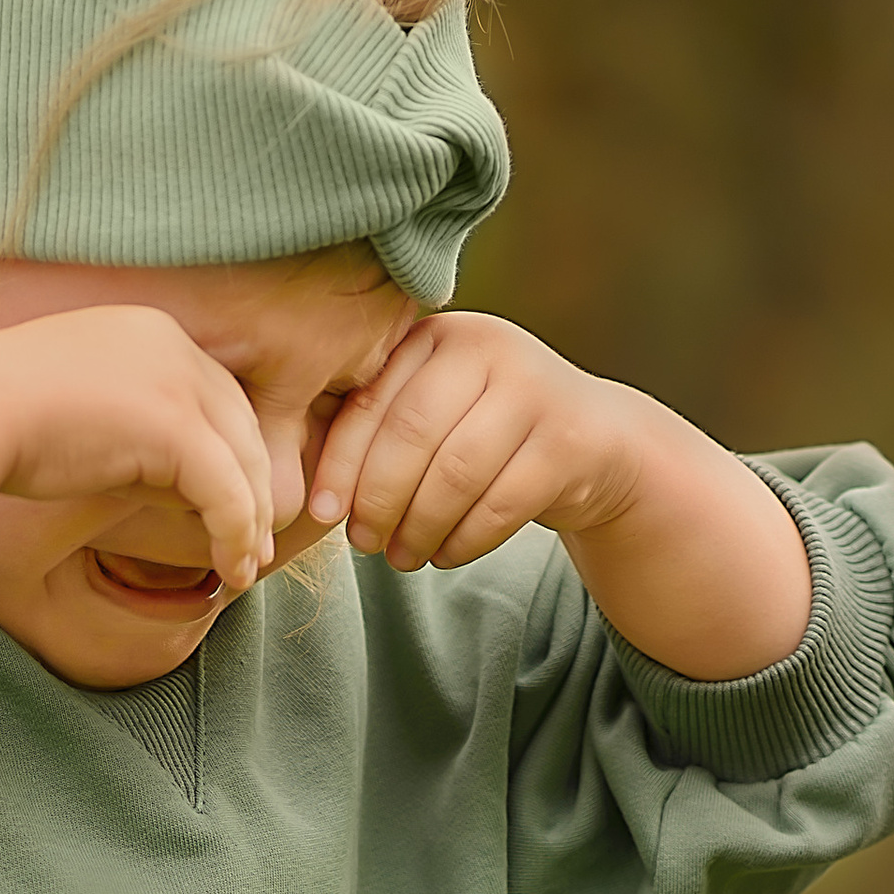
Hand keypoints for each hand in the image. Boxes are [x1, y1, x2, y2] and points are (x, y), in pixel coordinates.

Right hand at [0, 306, 276, 593]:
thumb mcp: (83, 415)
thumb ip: (137, 438)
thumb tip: (183, 492)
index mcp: (149, 331)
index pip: (214, 394)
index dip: (231, 452)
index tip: (233, 503)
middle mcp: (172, 345)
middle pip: (240, 424)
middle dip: (255, 488)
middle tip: (256, 544)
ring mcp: (177, 382)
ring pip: (244, 461)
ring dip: (252, 521)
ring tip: (245, 569)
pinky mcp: (176, 427)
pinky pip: (227, 494)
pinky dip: (236, 536)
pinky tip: (231, 572)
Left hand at [307, 314, 636, 570]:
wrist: (594, 443)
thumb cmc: (485, 432)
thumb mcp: (433, 410)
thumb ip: (378, 423)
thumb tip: (298, 482)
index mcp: (438, 335)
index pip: (374, 401)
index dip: (341, 463)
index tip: (322, 513)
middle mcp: (489, 347)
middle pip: (413, 435)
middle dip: (380, 499)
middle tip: (364, 544)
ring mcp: (536, 389)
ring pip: (457, 473)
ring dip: (420, 527)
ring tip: (401, 559)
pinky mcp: (570, 441)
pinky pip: (502, 504)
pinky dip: (465, 540)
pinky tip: (445, 556)